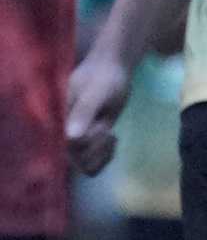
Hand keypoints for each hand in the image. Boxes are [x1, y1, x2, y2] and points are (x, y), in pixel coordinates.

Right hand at [66, 42, 132, 175]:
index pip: (71, 148)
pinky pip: (93, 166)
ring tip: (109, 135)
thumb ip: (84, 111)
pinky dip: (106, 157)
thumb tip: (71, 137)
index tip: (104, 128)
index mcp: (60, 122)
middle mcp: (63, 134)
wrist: (111, 71)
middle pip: (79, 161)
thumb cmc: (104, 77)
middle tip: (106, 128)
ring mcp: (74, 141)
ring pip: (86, 167)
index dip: (91, 142)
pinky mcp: (86, 144)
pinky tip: (112, 139)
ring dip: (102, 154)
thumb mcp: (97, 92)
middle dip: (98, 147)